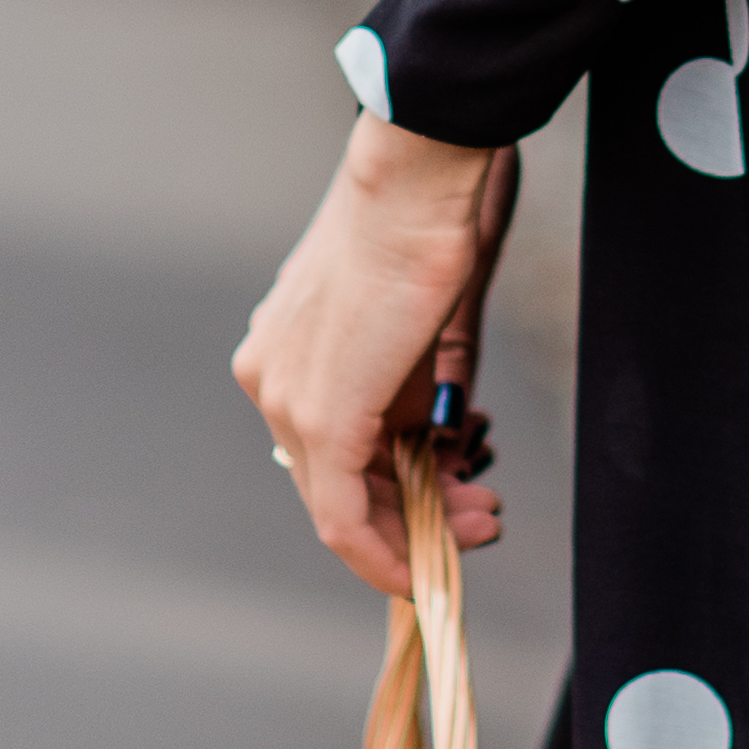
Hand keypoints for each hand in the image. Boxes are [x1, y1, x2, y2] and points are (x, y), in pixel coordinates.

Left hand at [235, 121, 514, 592]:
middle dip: (410, 514)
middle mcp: (268, 379)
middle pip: (331, 482)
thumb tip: (425, 451)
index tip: (443, 494)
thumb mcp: (405, 328)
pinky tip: (425, 564)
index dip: (387, 487)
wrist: (415, 184)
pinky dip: (382, 549)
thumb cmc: (422, 230)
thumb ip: (401, 393)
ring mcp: (286, 401)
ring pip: (340, 502)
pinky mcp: (320, 420)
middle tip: (477, 518)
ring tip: (480, 524)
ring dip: (412, 530)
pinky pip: (343, 514)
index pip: (325, 446)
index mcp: (280, 352)